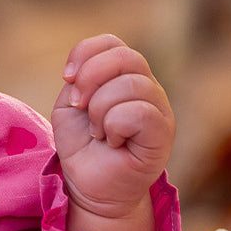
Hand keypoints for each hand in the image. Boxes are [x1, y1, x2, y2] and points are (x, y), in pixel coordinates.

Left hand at [51, 34, 175, 217]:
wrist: (91, 187)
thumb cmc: (83, 146)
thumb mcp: (70, 107)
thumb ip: (79, 80)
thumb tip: (84, 70)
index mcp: (125, 76)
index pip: (112, 43)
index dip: (85, 53)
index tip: (66, 79)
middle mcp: (147, 88)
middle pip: (125, 56)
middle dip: (90, 79)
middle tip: (79, 106)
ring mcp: (159, 110)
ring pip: (131, 85)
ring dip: (100, 110)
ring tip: (98, 132)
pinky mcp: (164, 134)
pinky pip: (141, 112)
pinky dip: (116, 125)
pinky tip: (113, 141)